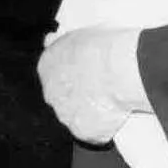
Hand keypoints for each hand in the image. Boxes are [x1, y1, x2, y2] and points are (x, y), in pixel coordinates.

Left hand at [37, 27, 150, 144]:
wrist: (119, 69)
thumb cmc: (104, 46)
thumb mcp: (79, 34)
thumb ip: (61, 43)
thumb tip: (49, 40)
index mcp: (47, 65)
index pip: (53, 73)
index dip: (72, 74)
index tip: (87, 72)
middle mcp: (51, 93)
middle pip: (62, 97)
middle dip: (78, 95)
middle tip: (101, 87)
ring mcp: (66, 115)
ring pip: (77, 116)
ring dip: (91, 112)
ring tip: (113, 100)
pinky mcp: (83, 132)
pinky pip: (94, 133)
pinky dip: (104, 127)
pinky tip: (117, 116)